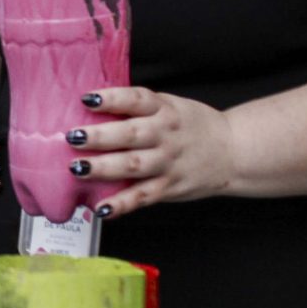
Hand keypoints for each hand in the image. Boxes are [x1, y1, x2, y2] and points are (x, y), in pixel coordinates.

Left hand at [69, 86, 236, 217]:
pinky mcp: (170, 187)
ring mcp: (168, 163)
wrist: (234, 151)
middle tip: (73, 137)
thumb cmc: (192, 126)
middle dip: (100, 136)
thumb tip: (92, 104)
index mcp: (164, 109)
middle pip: (131, 135)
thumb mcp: (170, 105)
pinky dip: (122, 204)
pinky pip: (143, 197)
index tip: (87, 99)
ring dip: (104, 168)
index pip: (136, 99)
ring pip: (134, 166)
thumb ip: (139, 107)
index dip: (111, 98)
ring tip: (78, 169)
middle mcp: (165, 135)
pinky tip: (101, 209)